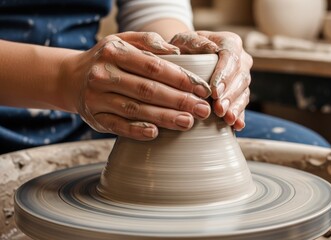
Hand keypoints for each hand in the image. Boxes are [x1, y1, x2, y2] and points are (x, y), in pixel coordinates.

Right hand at [60, 32, 211, 140]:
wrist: (69, 78)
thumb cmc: (107, 59)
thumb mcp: (123, 41)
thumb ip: (149, 42)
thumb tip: (177, 51)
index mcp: (114, 52)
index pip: (154, 66)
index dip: (181, 78)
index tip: (202, 88)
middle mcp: (103, 75)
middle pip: (148, 90)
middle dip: (180, 100)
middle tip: (204, 109)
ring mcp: (97, 98)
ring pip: (136, 109)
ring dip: (165, 117)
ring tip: (189, 122)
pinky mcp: (95, 118)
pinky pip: (118, 126)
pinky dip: (137, 130)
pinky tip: (156, 133)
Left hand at [170, 31, 252, 130]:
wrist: (188, 57)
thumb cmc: (184, 48)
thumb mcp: (183, 40)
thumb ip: (192, 41)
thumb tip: (209, 48)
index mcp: (230, 42)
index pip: (231, 56)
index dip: (224, 75)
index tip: (215, 91)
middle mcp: (241, 58)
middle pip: (240, 76)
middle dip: (230, 95)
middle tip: (219, 109)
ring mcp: (243, 76)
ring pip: (244, 91)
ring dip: (235, 106)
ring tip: (227, 118)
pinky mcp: (241, 91)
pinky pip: (243, 103)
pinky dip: (240, 114)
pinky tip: (237, 125)